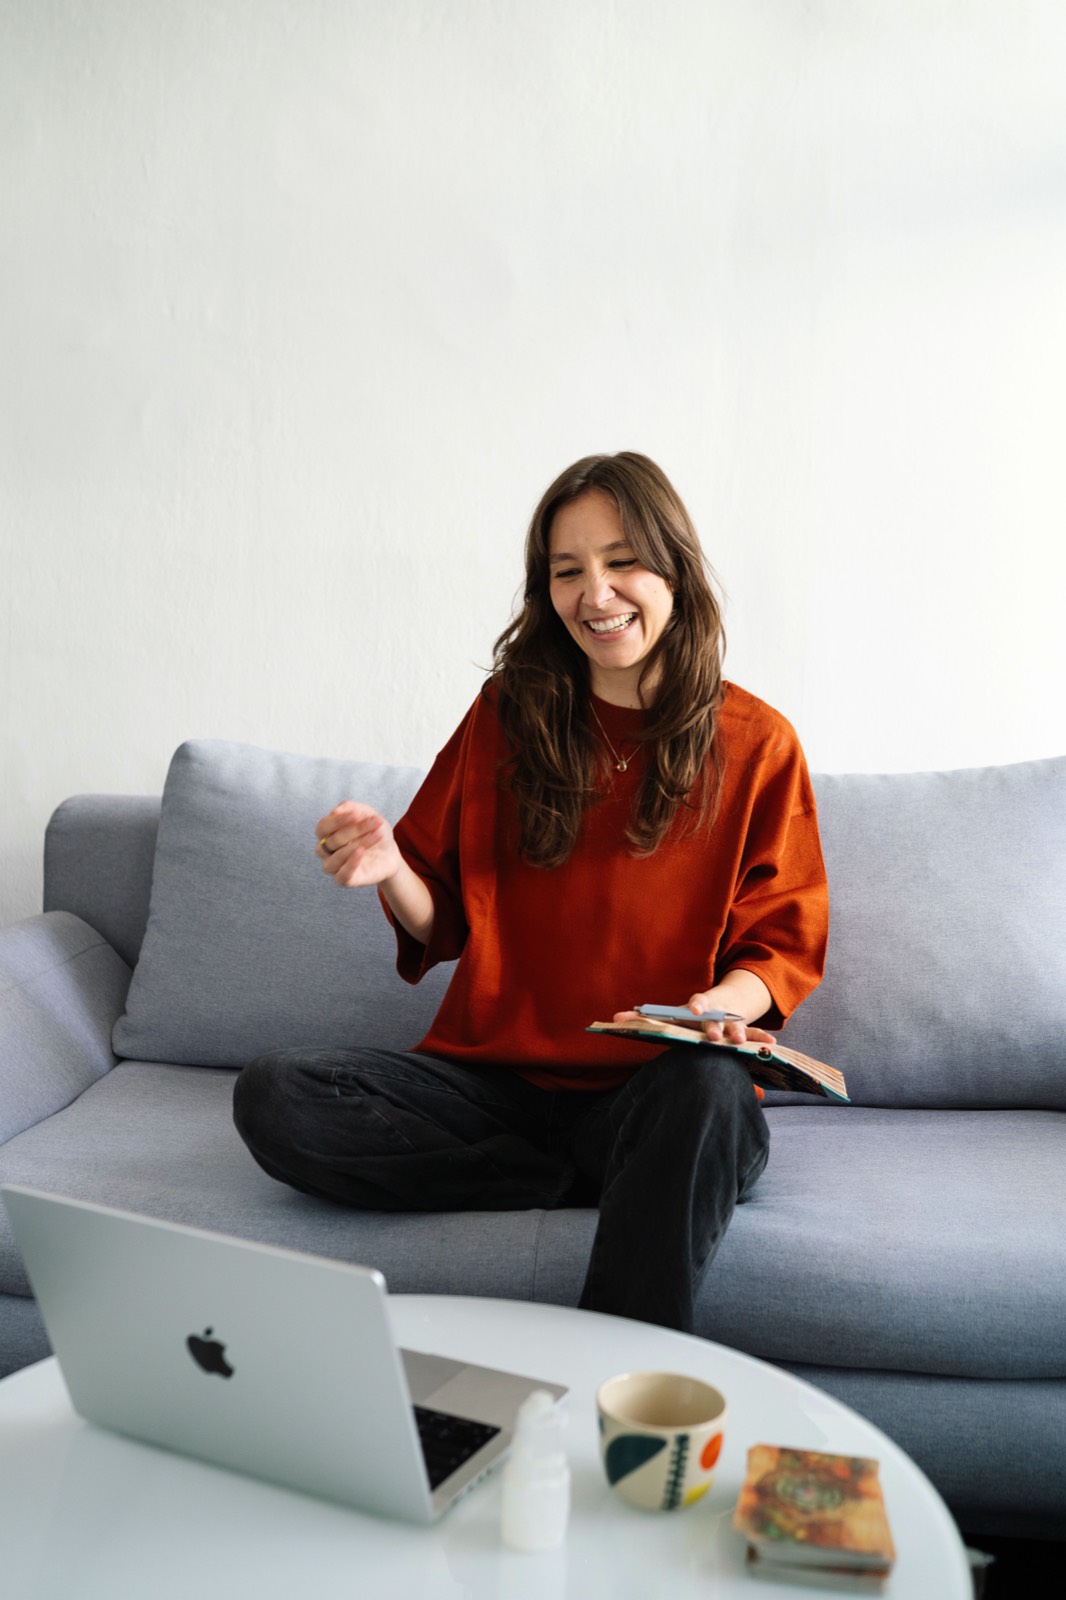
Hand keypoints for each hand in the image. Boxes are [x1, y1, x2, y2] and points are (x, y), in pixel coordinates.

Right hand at [315, 802, 403, 888]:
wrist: (390, 852)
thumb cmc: (374, 831)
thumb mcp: (367, 814)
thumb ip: (351, 808)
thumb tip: (335, 812)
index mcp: (326, 834)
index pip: (322, 827)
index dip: (337, 821)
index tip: (355, 816)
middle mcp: (325, 851)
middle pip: (332, 840)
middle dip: (356, 830)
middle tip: (377, 823)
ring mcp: (333, 867)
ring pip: (336, 857)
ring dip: (358, 844)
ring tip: (376, 835)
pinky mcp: (344, 880)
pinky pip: (342, 875)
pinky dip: (351, 864)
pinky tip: (361, 852)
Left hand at [611, 989, 775, 1046]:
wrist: (721, 1003)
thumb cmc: (688, 1015)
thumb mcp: (669, 1014)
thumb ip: (644, 1017)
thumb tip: (611, 1018)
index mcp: (697, 1007)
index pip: (696, 1004)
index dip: (696, 1006)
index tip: (695, 1009)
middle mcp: (716, 1012)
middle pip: (716, 1019)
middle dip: (715, 1027)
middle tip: (713, 1037)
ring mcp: (731, 1021)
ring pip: (736, 1027)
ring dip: (739, 1034)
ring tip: (741, 1043)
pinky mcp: (743, 1030)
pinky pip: (754, 1035)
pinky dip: (761, 1039)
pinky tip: (771, 1046)